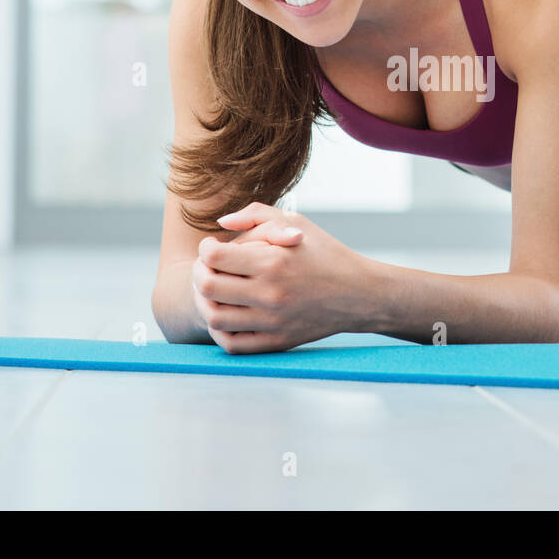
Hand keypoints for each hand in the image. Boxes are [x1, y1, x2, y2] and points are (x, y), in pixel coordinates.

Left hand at [190, 202, 371, 353]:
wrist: (360, 294)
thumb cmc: (326, 253)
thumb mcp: (296, 222)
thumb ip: (255, 215)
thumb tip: (220, 224)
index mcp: (273, 261)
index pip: (213, 256)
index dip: (205, 248)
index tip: (213, 247)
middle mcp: (270, 293)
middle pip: (207, 287)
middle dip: (199, 273)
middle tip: (207, 267)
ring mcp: (272, 321)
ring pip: (214, 318)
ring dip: (205, 302)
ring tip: (215, 290)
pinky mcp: (276, 342)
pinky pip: (232, 344)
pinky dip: (219, 330)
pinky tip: (226, 313)